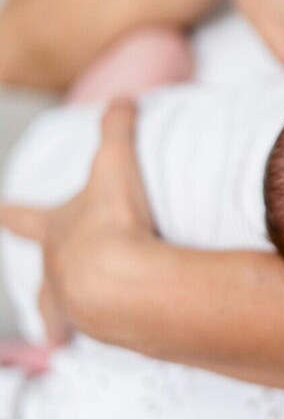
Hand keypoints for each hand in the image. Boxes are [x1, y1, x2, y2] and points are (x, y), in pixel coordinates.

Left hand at [0, 100, 154, 344]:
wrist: (124, 281)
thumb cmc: (111, 221)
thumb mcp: (115, 162)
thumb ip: (117, 128)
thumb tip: (122, 98)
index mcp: (54, 229)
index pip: (22, 217)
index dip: (10, 213)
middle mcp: (59, 270)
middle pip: (41, 282)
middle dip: (41, 291)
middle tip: (37, 306)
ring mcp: (78, 303)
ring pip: (64, 314)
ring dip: (65, 319)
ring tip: (64, 334)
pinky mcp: (107, 328)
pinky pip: (106, 330)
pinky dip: (110, 328)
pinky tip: (121, 330)